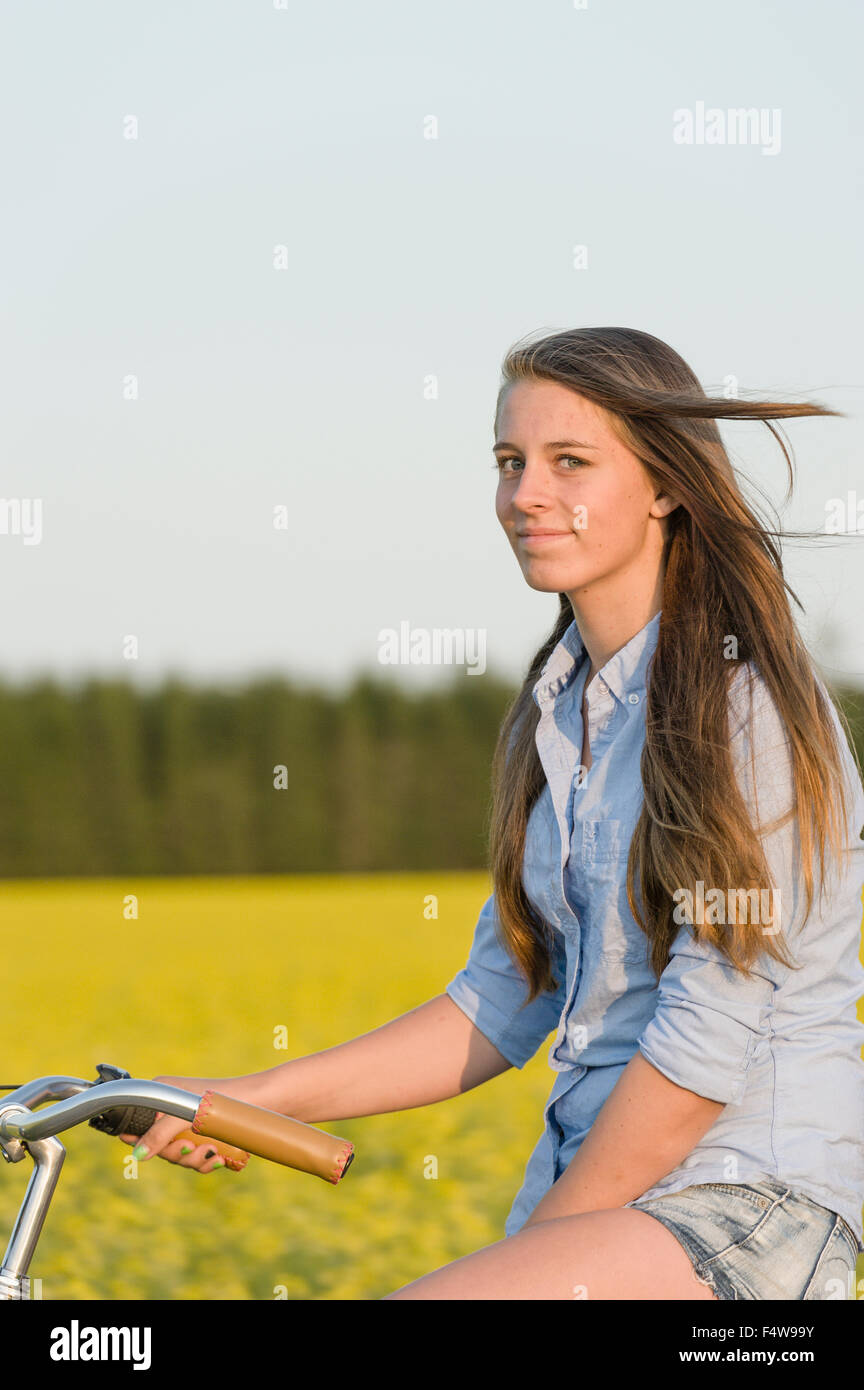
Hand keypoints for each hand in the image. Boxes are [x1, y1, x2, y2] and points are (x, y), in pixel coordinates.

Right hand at [117, 1073, 257, 1173]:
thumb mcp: (189, 1114)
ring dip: (194, 1160)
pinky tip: (220, 1160)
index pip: (136, 1123)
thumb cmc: (228, 1098)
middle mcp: (172, 1109)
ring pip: (179, 1154)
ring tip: (214, 1154)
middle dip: (177, 1154)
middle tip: (193, 1148)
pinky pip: (196, 1157)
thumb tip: (138, 1155)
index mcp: (162, 1095)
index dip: (141, 1141)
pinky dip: (206, 1162)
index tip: (157, 1150)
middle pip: (159, 1145)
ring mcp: (189, 1123)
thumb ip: (161, 1132)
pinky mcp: (205, 1135)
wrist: (268, 1100)